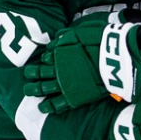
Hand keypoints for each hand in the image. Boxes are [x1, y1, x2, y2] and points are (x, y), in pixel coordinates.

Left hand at [24, 12, 140, 113]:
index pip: (46, 58)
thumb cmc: (100, 42)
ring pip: (44, 88)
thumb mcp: (81, 31)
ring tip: (28, 92)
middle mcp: (59, 69)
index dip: (43, 60)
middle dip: (32, 74)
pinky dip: (49, 106)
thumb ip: (66, 35)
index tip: (41, 62)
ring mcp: (65, 84)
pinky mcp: (74, 97)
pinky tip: (43, 108)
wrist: (114, 59)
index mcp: (60, 53)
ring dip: (35, 90)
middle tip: (26, 76)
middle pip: (40, 73)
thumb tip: (56, 37)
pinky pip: (58, 104)